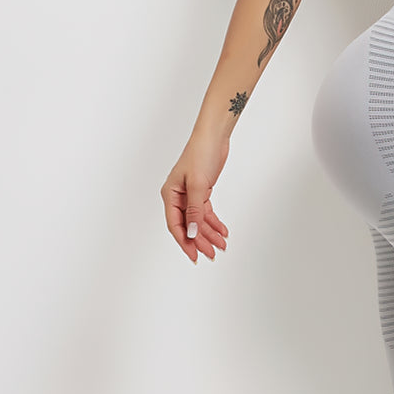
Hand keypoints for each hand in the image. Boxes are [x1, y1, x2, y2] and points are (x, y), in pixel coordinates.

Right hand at [161, 130, 230, 263]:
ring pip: (198, 221)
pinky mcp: (202, 191)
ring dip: (209, 234)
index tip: (194, 256)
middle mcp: (178, 197)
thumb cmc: (201, 154)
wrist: (214, 137)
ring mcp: (190, 195)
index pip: (176, 225)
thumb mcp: (198, 185)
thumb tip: (191, 232)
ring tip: (221, 246)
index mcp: (170, 195)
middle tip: (212, 254)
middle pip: (188, 225)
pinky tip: (223, 232)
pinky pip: (206, 212)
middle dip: (200, 241)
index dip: (185, 242)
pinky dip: (214, 222)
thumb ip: (195, 210)